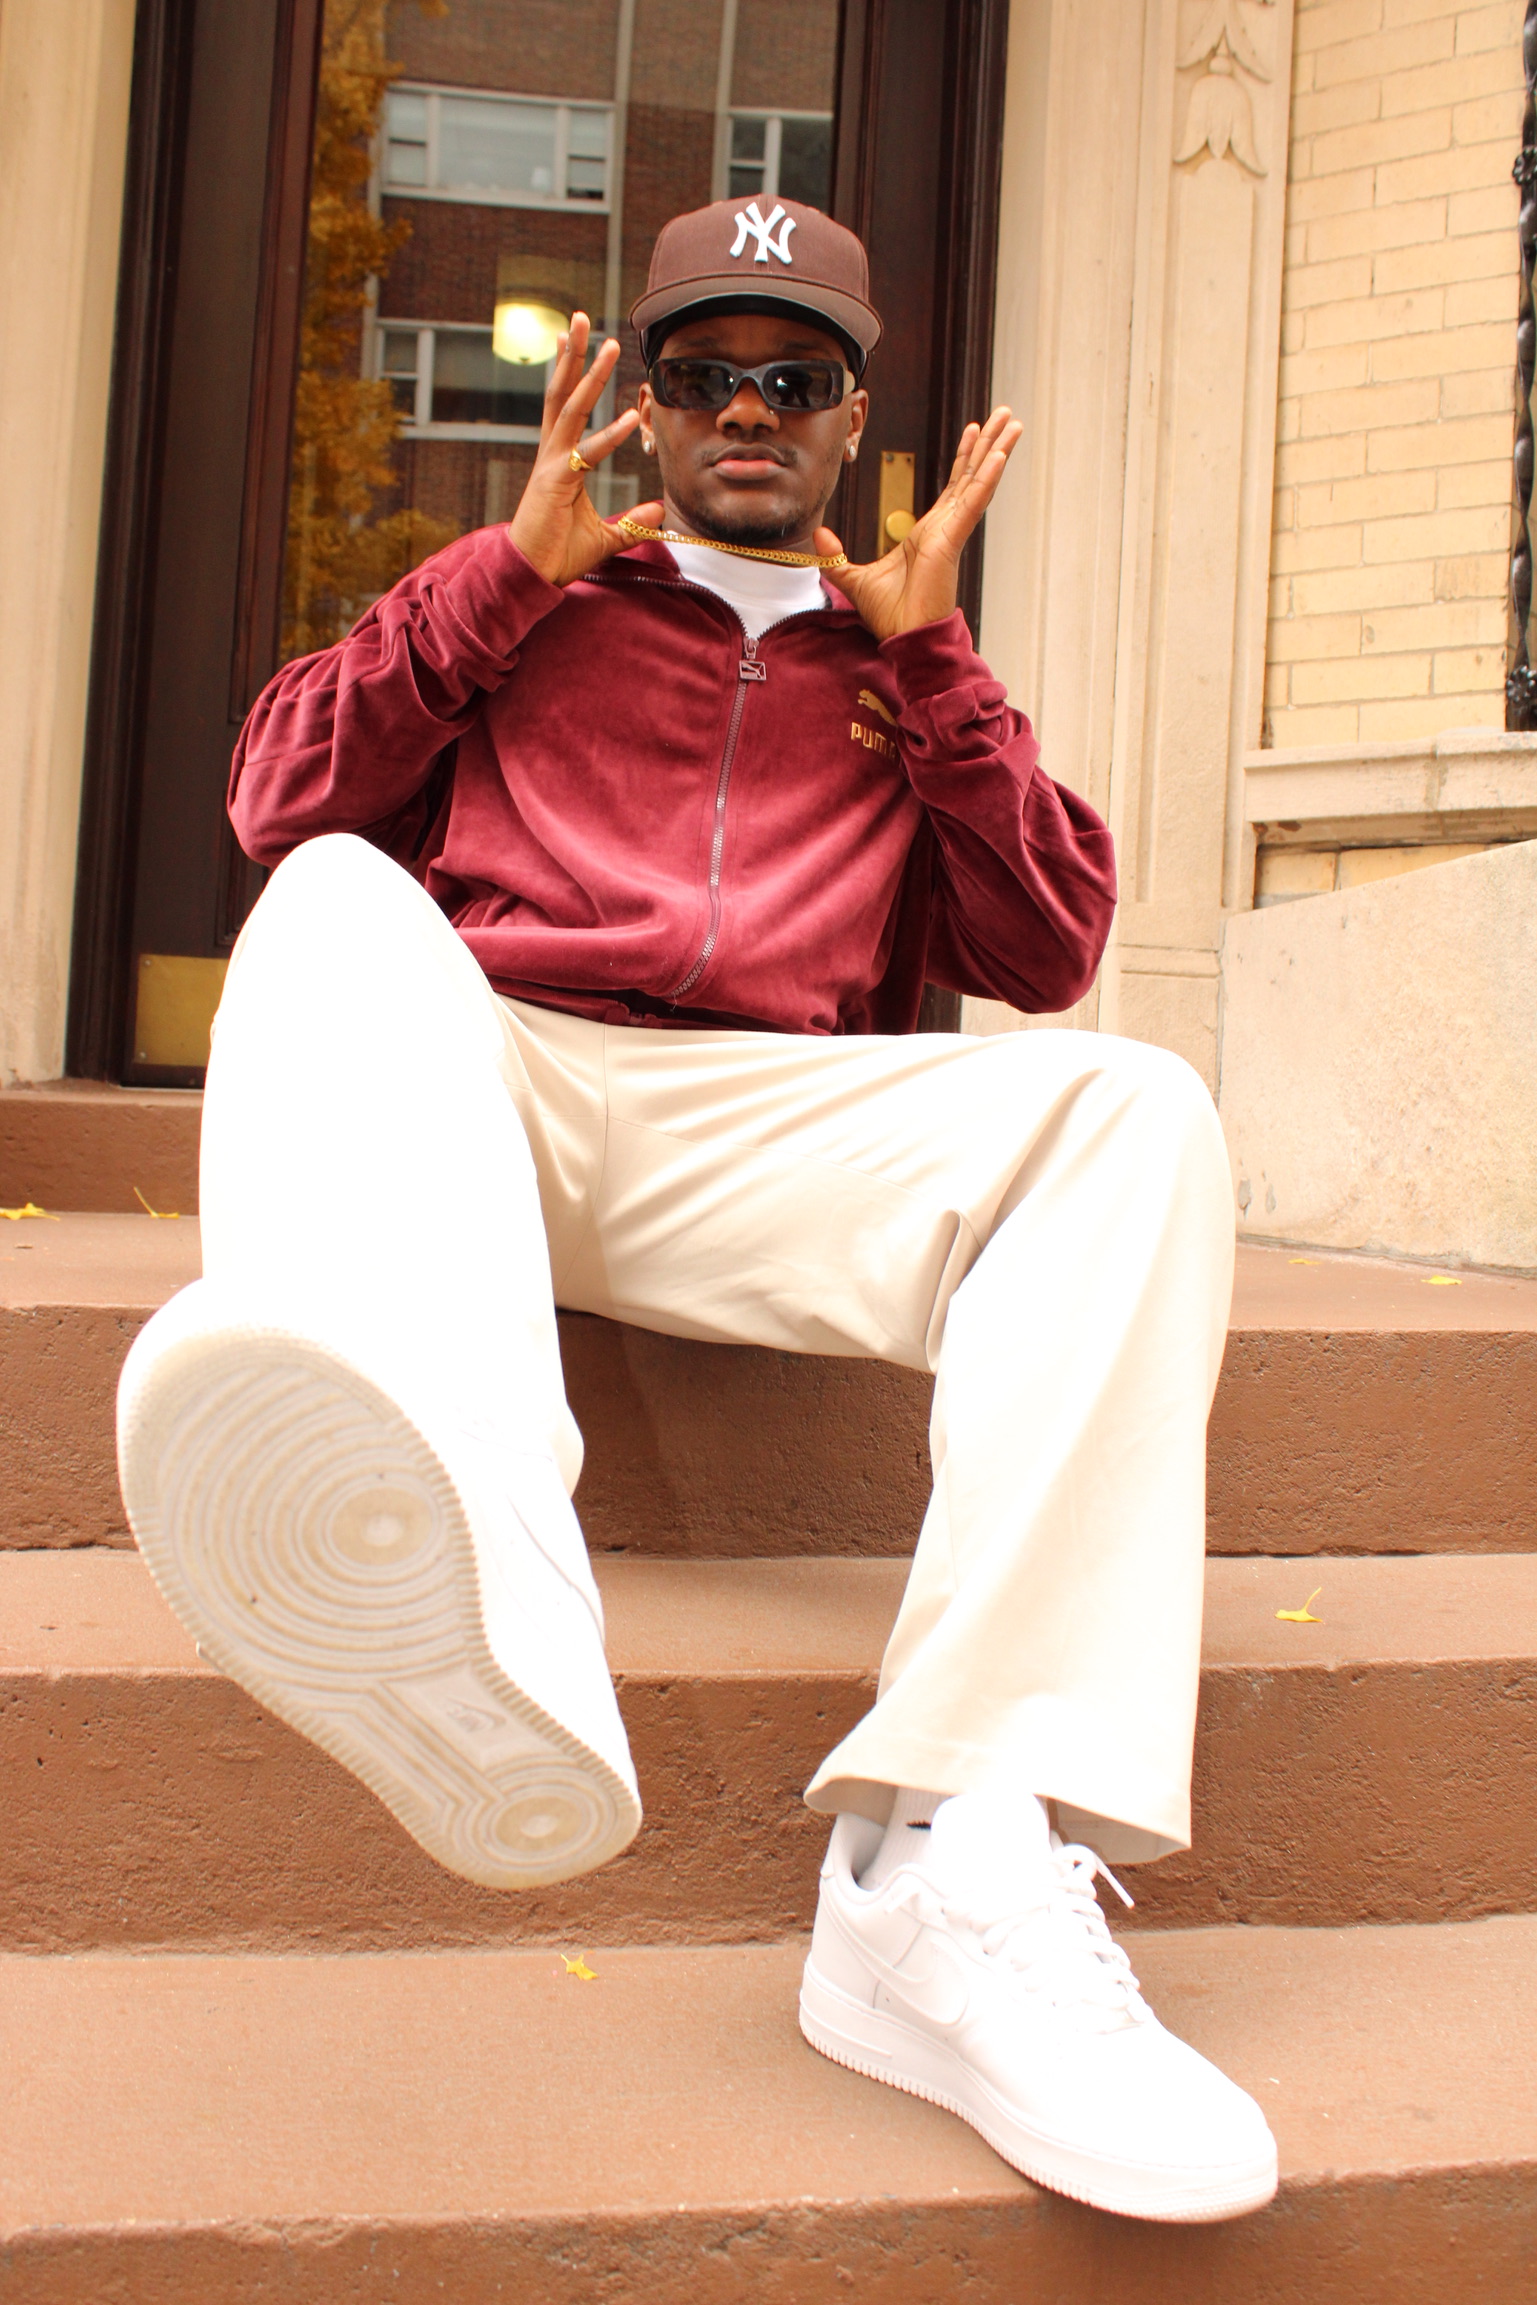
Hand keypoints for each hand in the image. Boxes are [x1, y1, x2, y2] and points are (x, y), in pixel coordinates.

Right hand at [506, 314, 662, 585]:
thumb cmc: (558, 554)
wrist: (532, 576)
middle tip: (583, 318)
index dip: (569, 372)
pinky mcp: (555, 483)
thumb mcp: (604, 536)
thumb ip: (631, 522)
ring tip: (606, 343)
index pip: (563, 405)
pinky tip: (630, 418)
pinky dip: (610, 437)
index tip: (573, 341)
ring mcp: (551, 465)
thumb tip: (659, 511)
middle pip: (562, 392)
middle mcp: (551, 453)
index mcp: (557, 459)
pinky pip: (587, 454)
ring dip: (589, 374)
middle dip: (574, 355)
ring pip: (570, 408)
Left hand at [814, 406, 1021, 639]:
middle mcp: (946, 527)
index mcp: (929, 532)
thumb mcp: (854, 580)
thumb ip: (836, 557)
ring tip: (1013, 421)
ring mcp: (952, 532)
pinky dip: (987, 478)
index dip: (964, 457)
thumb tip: (819, 536)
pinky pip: (973, 502)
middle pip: (972, 475)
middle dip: (988, 442)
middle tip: (1006, 414)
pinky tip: (1000, 455)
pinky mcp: (951, 540)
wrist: (905, 637)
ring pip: (979, 481)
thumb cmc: (890, 616)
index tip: (973, 430)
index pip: (953, 486)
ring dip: (997, 449)